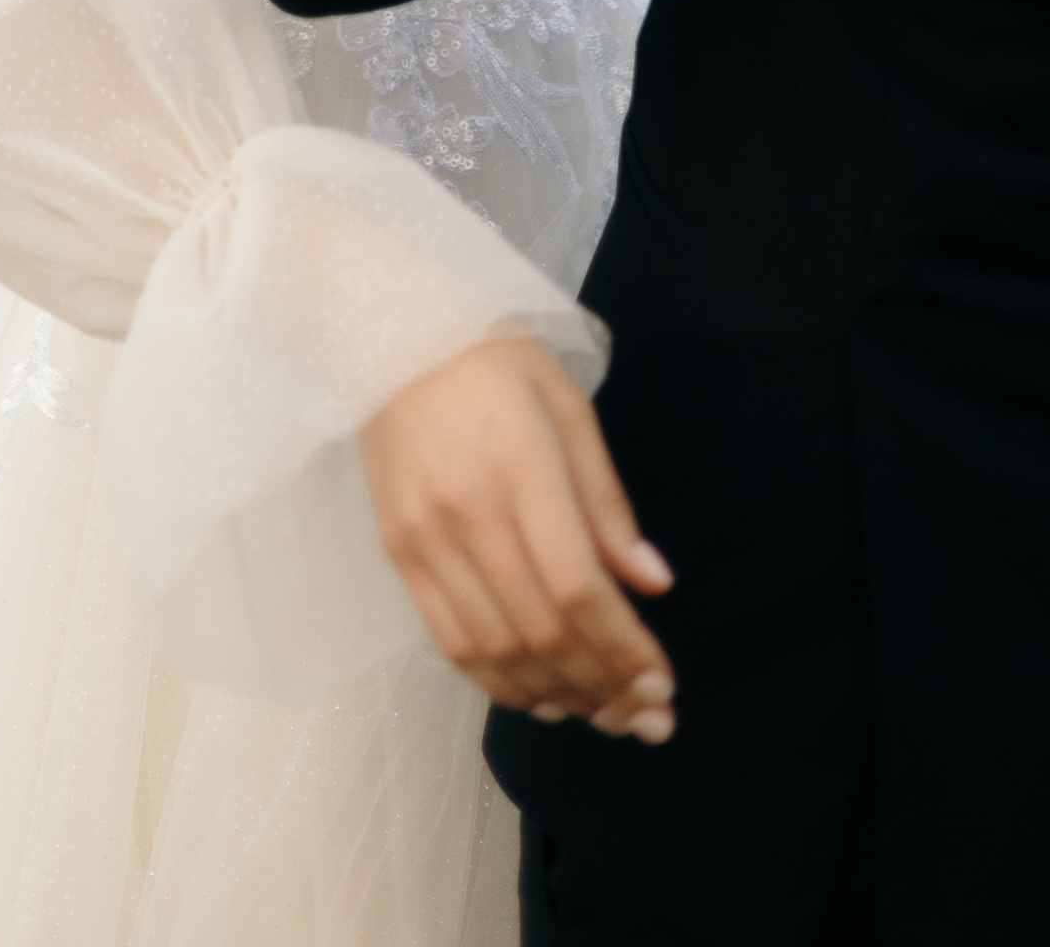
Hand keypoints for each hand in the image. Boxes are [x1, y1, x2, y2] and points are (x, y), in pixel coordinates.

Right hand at [358, 335, 678, 739]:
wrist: (386, 332)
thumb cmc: (490, 357)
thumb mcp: (566, 405)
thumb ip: (607, 501)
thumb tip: (652, 583)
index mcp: (518, 467)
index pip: (577, 586)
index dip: (623, 648)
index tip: (663, 686)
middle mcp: (465, 512)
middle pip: (540, 629)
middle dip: (602, 686)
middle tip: (647, 718)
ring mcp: (423, 537)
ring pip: (496, 648)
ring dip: (556, 696)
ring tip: (602, 713)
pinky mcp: (397, 552)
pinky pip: (450, 640)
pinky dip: (498, 682)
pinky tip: (540, 697)